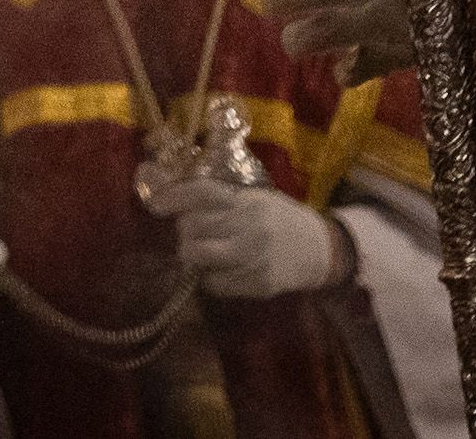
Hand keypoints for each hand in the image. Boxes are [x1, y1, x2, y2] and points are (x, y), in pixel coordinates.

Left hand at [142, 170, 345, 300]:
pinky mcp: (258, 283)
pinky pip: (216, 284)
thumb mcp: (253, 199)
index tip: (154, 206)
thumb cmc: (279, 219)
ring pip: (200, 256)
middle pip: (194, 227)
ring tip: (198, 254)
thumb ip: (218, 199)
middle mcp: (249, 226)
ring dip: (191, 256)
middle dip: (184, 232)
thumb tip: (168, 193)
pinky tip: (218, 271)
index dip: (174, 197)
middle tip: (189, 234)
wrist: (321, 249)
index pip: (202, 192)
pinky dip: (209, 279)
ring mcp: (254, 256)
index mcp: (246, 200)